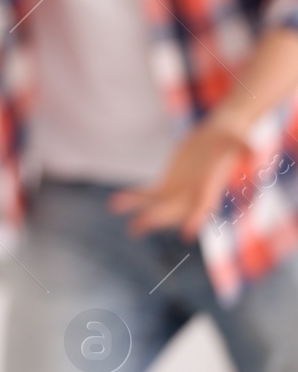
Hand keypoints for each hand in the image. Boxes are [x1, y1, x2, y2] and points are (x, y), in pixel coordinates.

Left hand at [110, 122, 249, 237]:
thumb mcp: (238, 140)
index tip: (188, 235)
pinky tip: (116, 203)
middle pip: (175, 210)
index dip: (196, 219)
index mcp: (210, 187)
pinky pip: (149, 194)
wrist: (216, 137)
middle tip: (139, 225)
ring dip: (144, 215)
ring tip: (131, 229)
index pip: (204, 207)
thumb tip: (253, 151)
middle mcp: (194, 194)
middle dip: (158, 218)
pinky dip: (134, 198)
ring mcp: (180, 192)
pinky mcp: (168, 184)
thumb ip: (245, 148)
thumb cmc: (229, 138)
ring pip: (159, 208)